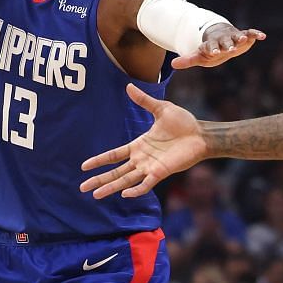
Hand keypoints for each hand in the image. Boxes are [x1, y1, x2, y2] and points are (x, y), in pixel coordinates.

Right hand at [80, 83, 209, 198]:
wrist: (201, 134)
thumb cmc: (183, 122)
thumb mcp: (160, 109)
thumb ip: (144, 101)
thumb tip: (128, 86)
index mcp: (139, 145)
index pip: (114, 155)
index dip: (99, 160)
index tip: (84, 167)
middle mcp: (141, 159)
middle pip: (115, 172)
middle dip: (99, 180)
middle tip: (82, 188)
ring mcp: (150, 167)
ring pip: (126, 180)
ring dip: (111, 187)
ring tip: (96, 195)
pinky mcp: (161, 172)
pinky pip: (146, 184)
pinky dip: (136, 190)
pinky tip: (125, 194)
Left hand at [172, 22, 267, 70]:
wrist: (219, 37)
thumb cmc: (209, 49)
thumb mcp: (199, 55)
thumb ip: (188, 60)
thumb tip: (173, 64)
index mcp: (212, 45)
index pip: (211, 47)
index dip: (213, 49)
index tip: (214, 52)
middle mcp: (223, 39)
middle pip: (225, 41)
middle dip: (228, 44)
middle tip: (231, 47)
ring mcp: (233, 36)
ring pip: (237, 36)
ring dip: (241, 37)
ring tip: (245, 38)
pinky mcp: (243, 35)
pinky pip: (250, 33)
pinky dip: (255, 34)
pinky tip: (262, 36)